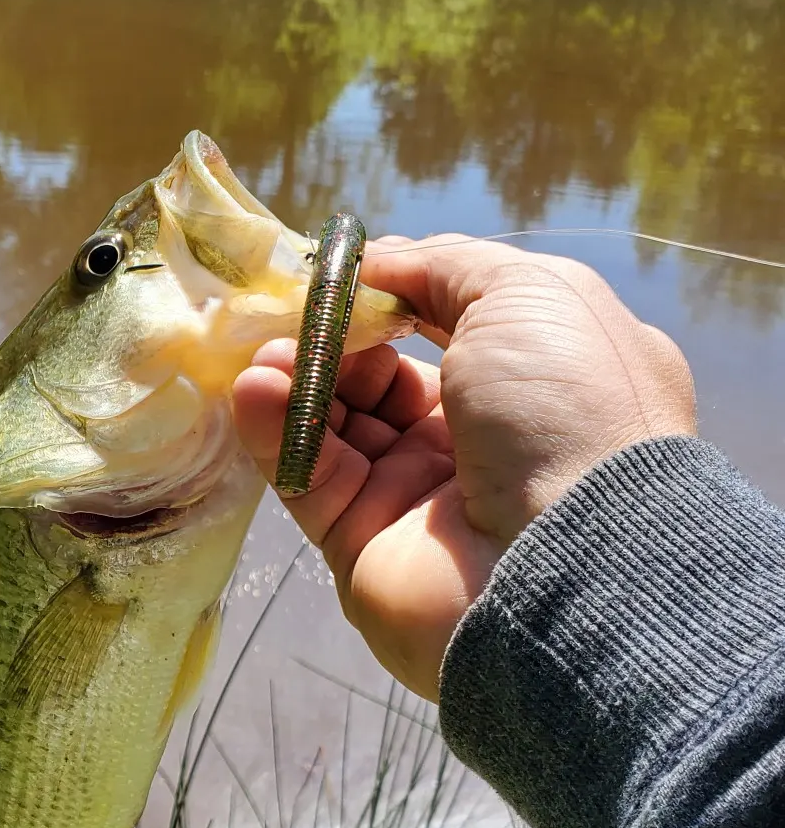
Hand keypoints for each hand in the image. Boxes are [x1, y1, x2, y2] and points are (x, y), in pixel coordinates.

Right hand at [233, 236, 697, 699]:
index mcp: (538, 378)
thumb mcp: (528, 295)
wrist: (569, 565)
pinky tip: (258, 388)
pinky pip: (309, 474)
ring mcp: (421, 494)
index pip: (450, 322)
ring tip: (269, 353)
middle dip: (332, 336)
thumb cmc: (564, 408)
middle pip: (383, 372)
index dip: (394, 291)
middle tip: (292, 312)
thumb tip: (376, 263)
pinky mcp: (364, 542)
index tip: (343, 271)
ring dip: (297, 376)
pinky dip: (278, 427)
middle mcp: (483, 437)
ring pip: (337, 421)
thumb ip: (445, 266)